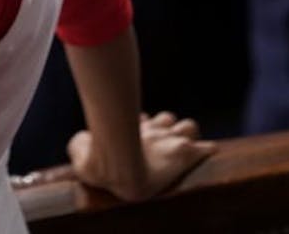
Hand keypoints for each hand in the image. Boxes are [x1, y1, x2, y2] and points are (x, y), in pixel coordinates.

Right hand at [67, 112, 215, 200]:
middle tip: (161, 142)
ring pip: (188, 126)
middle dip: (167, 128)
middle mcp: (153, 131)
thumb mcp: (79, 148)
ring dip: (186, 136)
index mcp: (131, 130)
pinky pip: (206, 148)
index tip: (138, 134)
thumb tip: (81, 142)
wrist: (118, 169)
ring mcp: (170, 140)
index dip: (142, 127)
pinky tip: (209, 153)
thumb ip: (81, 143)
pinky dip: (207, 151)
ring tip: (182, 149)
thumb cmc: (99, 159)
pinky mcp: (185, 155)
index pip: (143, 121)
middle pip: (168, 119)